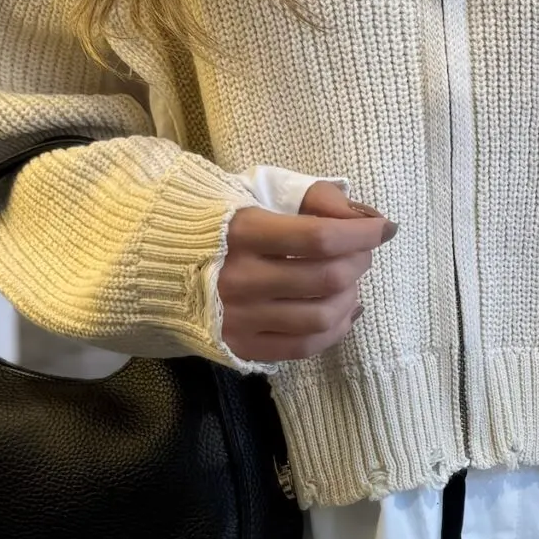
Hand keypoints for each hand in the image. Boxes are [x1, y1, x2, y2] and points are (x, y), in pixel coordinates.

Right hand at [219, 182, 393, 363]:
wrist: (154, 264)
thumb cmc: (215, 223)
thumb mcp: (255, 191)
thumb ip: (311, 197)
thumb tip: (360, 215)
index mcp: (240, 232)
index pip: (320, 238)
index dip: (363, 234)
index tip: (384, 227)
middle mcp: (238, 279)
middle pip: (327, 278)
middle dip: (359, 262)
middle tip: (362, 253)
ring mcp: (238, 318)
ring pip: (322, 316)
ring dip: (351, 297)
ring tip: (350, 282)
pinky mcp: (241, 346)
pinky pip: (304, 346)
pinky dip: (337, 329)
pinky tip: (344, 311)